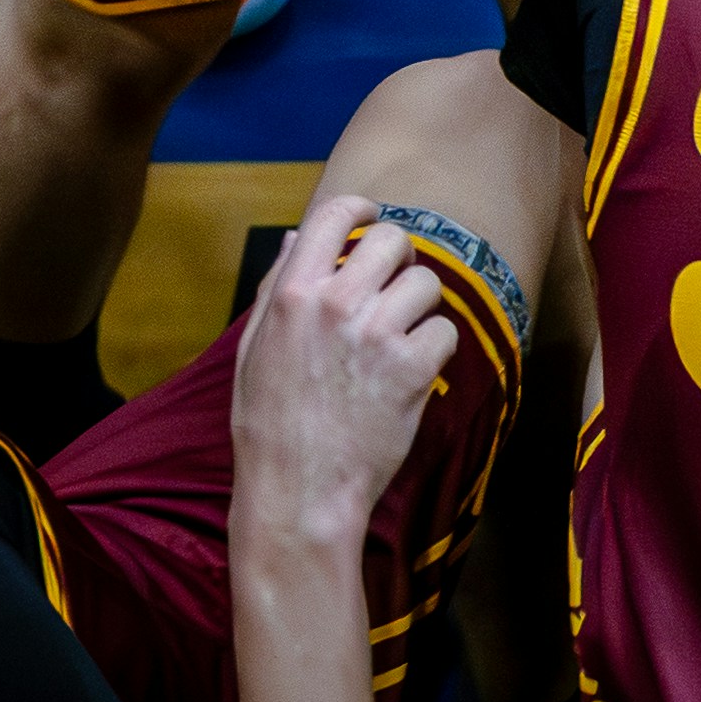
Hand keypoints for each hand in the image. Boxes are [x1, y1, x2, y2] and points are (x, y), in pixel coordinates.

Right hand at [226, 196, 461, 550]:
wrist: (298, 491)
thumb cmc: (270, 423)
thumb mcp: (255, 350)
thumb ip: (277, 287)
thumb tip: (295, 236)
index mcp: (292, 295)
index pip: (334, 214)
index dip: (361, 210)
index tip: (370, 220)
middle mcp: (335, 304)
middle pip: (394, 240)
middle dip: (400, 261)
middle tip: (392, 291)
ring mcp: (376, 335)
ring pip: (427, 284)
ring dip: (420, 309)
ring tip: (398, 341)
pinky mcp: (412, 368)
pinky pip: (445, 330)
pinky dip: (436, 351)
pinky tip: (412, 374)